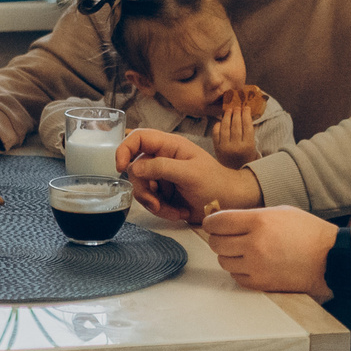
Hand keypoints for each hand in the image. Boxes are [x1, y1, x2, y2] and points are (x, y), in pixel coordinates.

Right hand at [119, 129, 259, 223]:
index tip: (120, 167)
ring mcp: (163, 176)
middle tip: (156, 203)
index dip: (125, 149)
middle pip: (135, 169)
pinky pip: (151, 202)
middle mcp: (163, 158)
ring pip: (141, 188)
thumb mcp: (189, 173)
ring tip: (174, 211)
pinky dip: (162, 210)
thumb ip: (161, 168)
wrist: (230, 203)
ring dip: (155, 204)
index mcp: (170, 145)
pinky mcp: (165, 193)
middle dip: (144, 190)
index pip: (138, 138)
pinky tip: (179, 213)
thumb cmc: (216, 183)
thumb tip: (134, 167)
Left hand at [200, 206, 337, 297]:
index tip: (213, 224)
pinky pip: (236, 277)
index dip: (211, 222)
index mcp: (259, 221)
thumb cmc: (308, 232)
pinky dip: (240, 270)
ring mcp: (257, 266)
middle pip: (216, 243)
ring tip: (244, 251)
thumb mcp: (280, 212)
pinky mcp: (261, 283)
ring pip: (223, 261)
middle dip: (219, 239)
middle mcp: (254, 244)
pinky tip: (252, 264)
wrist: (330, 258)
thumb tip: (225, 220)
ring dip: (229, 256)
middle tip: (228, 237)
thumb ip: (251, 216)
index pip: (218, 222)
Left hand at [212, 89, 258, 165]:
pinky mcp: (216, 149)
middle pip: (236, 125)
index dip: (246, 115)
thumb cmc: (245, 158)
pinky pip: (216, 133)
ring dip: (227, 116)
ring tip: (229, 110)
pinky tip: (221, 121)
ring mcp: (225, 148)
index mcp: (248, 146)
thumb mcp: (252, 148)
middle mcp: (236, 147)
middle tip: (237, 106)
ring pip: (225, 127)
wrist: (234, 174)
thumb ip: (249, 133)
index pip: (247, 126)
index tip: (246, 107)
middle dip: (237, 113)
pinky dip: (218, 125)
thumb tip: (246, 114)